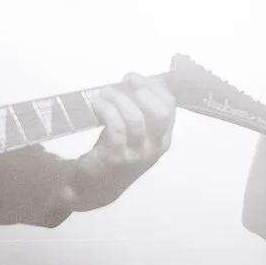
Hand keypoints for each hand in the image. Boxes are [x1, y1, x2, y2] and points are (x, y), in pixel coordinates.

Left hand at [57, 74, 175, 211]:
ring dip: (118, 99)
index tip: (133, 78)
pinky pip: (115, 128)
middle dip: (143, 90)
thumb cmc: (116, 152)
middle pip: (161, 113)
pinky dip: (106, 110)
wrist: (96, 186)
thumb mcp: (135, 135)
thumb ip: (140, 113)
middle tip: (124, 82)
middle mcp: (154, 147)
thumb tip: (136, 81)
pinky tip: (96, 105)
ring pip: (135, 118)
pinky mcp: (116, 157)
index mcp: (162, 139)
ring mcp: (136, 154)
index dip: (153, 87)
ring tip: (104, 93)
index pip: (169, 107)